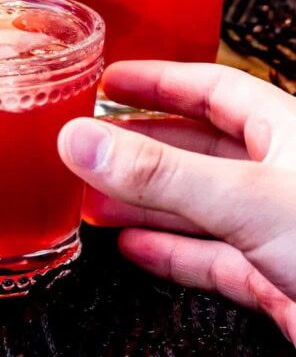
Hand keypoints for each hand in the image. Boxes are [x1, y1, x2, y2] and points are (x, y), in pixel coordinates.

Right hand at [58, 61, 295, 342]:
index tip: (110, 80)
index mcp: (284, 130)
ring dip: (145, 201)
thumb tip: (82, 139)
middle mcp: (278, 173)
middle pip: (195, 146)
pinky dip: (169, 251)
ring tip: (95, 197)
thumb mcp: (246, 196)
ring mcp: (275, 225)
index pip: (210, 88)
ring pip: (197, 203)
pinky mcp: (273, 275)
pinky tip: (135, 245)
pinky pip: (209, 256)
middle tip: (90, 145)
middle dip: (140, 146)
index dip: (157, 81)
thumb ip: (161, 172)